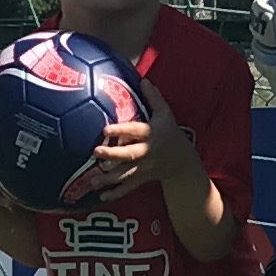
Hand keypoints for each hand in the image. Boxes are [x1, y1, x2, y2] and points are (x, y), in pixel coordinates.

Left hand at [92, 81, 196, 197]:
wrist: (183, 162)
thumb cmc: (171, 133)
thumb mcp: (166, 114)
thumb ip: (154, 97)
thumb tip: (142, 79)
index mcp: (151, 133)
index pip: (135, 130)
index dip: (121, 130)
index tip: (105, 129)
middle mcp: (147, 152)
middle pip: (129, 154)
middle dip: (112, 155)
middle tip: (95, 152)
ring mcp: (145, 168)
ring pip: (126, 174)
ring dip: (109, 178)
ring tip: (92, 180)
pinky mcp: (142, 179)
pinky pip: (128, 187)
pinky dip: (116, 193)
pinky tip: (101, 196)